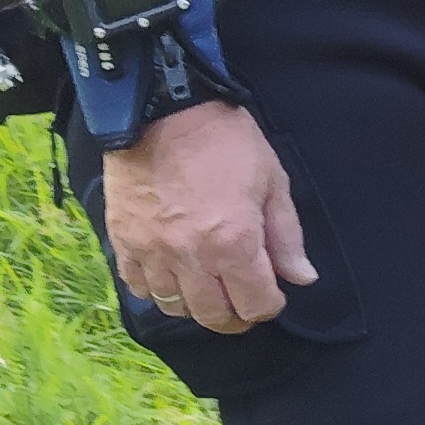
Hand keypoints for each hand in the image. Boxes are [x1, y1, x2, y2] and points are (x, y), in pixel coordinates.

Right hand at [102, 100, 313, 332]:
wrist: (160, 108)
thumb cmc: (225, 140)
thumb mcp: (272, 180)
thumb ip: (286, 236)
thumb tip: (302, 278)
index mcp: (233, 242)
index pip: (256, 304)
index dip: (270, 305)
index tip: (272, 293)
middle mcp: (190, 256)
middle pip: (214, 316)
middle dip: (236, 316)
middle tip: (243, 301)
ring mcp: (152, 252)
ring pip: (175, 308)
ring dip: (197, 305)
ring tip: (209, 288)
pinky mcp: (123, 241)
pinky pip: (139, 287)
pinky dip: (158, 290)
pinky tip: (173, 275)